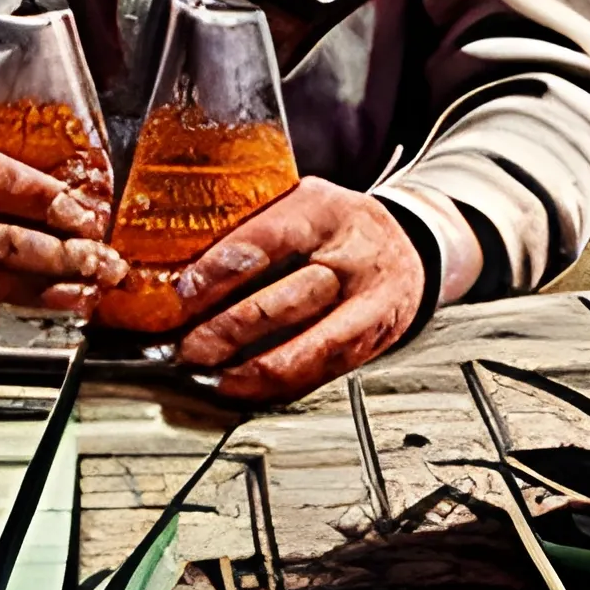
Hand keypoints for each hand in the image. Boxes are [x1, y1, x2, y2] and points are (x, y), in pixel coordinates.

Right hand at [0, 136, 126, 330]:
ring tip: (97, 284)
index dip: (46, 201)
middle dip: (63, 252)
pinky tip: (72, 303)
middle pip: (5, 238)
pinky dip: (41, 308)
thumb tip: (87, 209)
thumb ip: (25, 185)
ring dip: (58, 284)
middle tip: (104, 259)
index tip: (87, 218)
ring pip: (4, 280)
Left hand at [171, 177, 426, 400]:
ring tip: (210, 375)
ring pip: (309, 345)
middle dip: (230, 329)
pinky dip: (280, 386)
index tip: (184, 292)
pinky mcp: (372, 342)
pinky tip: (246, 388)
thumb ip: (255, 220)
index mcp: (325, 210)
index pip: (269, 238)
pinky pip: (322, 371)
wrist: (408, 245)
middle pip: (287, 299)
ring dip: (252, 369)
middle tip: (188, 346)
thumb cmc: (336, 225)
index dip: (223, 268)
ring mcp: (366, 304)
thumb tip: (181, 251)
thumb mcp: (301, 201)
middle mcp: (350, 257)